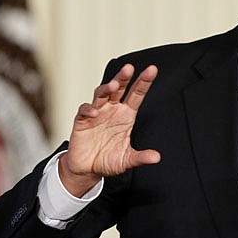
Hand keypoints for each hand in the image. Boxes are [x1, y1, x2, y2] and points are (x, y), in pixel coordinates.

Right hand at [59, 64, 160, 196]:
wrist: (87, 169)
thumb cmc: (108, 160)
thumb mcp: (127, 160)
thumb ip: (140, 157)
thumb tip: (155, 157)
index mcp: (126, 115)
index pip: (137, 94)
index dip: (144, 82)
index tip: (152, 70)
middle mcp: (112, 110)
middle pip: (119, 88)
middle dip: (123, 78)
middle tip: (129, 68)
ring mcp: (97, 113)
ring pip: (101, 94)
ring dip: (106, 88)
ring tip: (113, 86)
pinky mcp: (82, 121)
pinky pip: (84, 111)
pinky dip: (88, 109)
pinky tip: (94, 112)